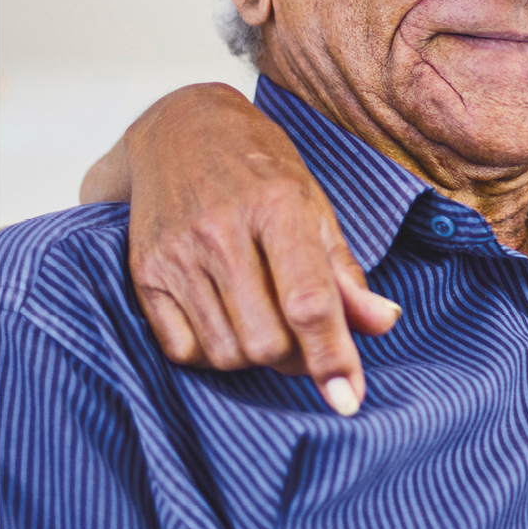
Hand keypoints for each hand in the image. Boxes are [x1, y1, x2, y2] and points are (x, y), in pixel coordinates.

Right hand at [84, 84, 398, 413]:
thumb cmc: (261, 170)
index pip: (309, 300)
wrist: (181, 131)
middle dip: (296, 357)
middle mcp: (222, 230)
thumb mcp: (316, 208)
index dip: (332, 356)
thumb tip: (384, 323)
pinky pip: (182, 350)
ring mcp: (177, 253)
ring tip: (268, 321)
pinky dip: (213, 354)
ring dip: (257, 357)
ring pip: (226, 352)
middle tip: (305, 337)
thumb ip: (346, 274)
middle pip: (266, 340)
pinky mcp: (144, 272)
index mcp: (278, 206)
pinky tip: (229, 322)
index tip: (349, 397)